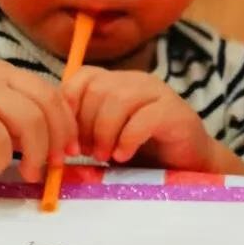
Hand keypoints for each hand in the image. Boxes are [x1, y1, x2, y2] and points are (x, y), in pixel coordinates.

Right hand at [0, 61, 76, 179]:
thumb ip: (15, 123)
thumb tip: (50, 147)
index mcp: (5, 74)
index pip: (51, 93)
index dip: (67, 124)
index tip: (70, 152)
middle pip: (45, 104)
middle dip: (57, 139)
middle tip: (53, 166)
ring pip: (27, 118)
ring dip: (35, 152)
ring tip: (28, 173)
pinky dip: (2, 157)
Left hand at [63, 67, 218, 170]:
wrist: (190, 167)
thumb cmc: (145, 155)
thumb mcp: (106, 141)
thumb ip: (84, 132)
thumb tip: (53, 138)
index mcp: (117, 83)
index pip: (82, 77)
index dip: (69, 107)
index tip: (69, 141)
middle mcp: (136, 82)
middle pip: (97, 89)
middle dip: (85, 124)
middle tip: (88, 153)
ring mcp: (158, 94)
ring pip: (118, 99)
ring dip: (104, 132)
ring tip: (105, 156)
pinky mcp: (175, 113)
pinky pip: (144, 118)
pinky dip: (127, 139)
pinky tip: (124, 156)